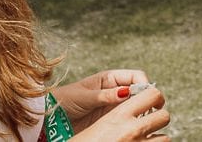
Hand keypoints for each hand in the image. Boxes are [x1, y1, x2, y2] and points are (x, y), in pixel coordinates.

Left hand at [51, 70, 169, 139]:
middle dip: (147, 98)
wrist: (51, 117)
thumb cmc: (65, 100)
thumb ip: (105, 95)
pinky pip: (126, 117)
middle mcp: (114, 90)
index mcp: (109, 78)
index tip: (148, 96)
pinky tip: (133, 125)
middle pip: (139, 91)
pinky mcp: (110, 118)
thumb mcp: (85, 97)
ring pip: (135, 105)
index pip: (135, 76)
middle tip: (150, 110)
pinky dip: (133, 120)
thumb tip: (126, 92)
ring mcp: (113, 105)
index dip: (144, 84)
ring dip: (141, 110)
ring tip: (142, 119)